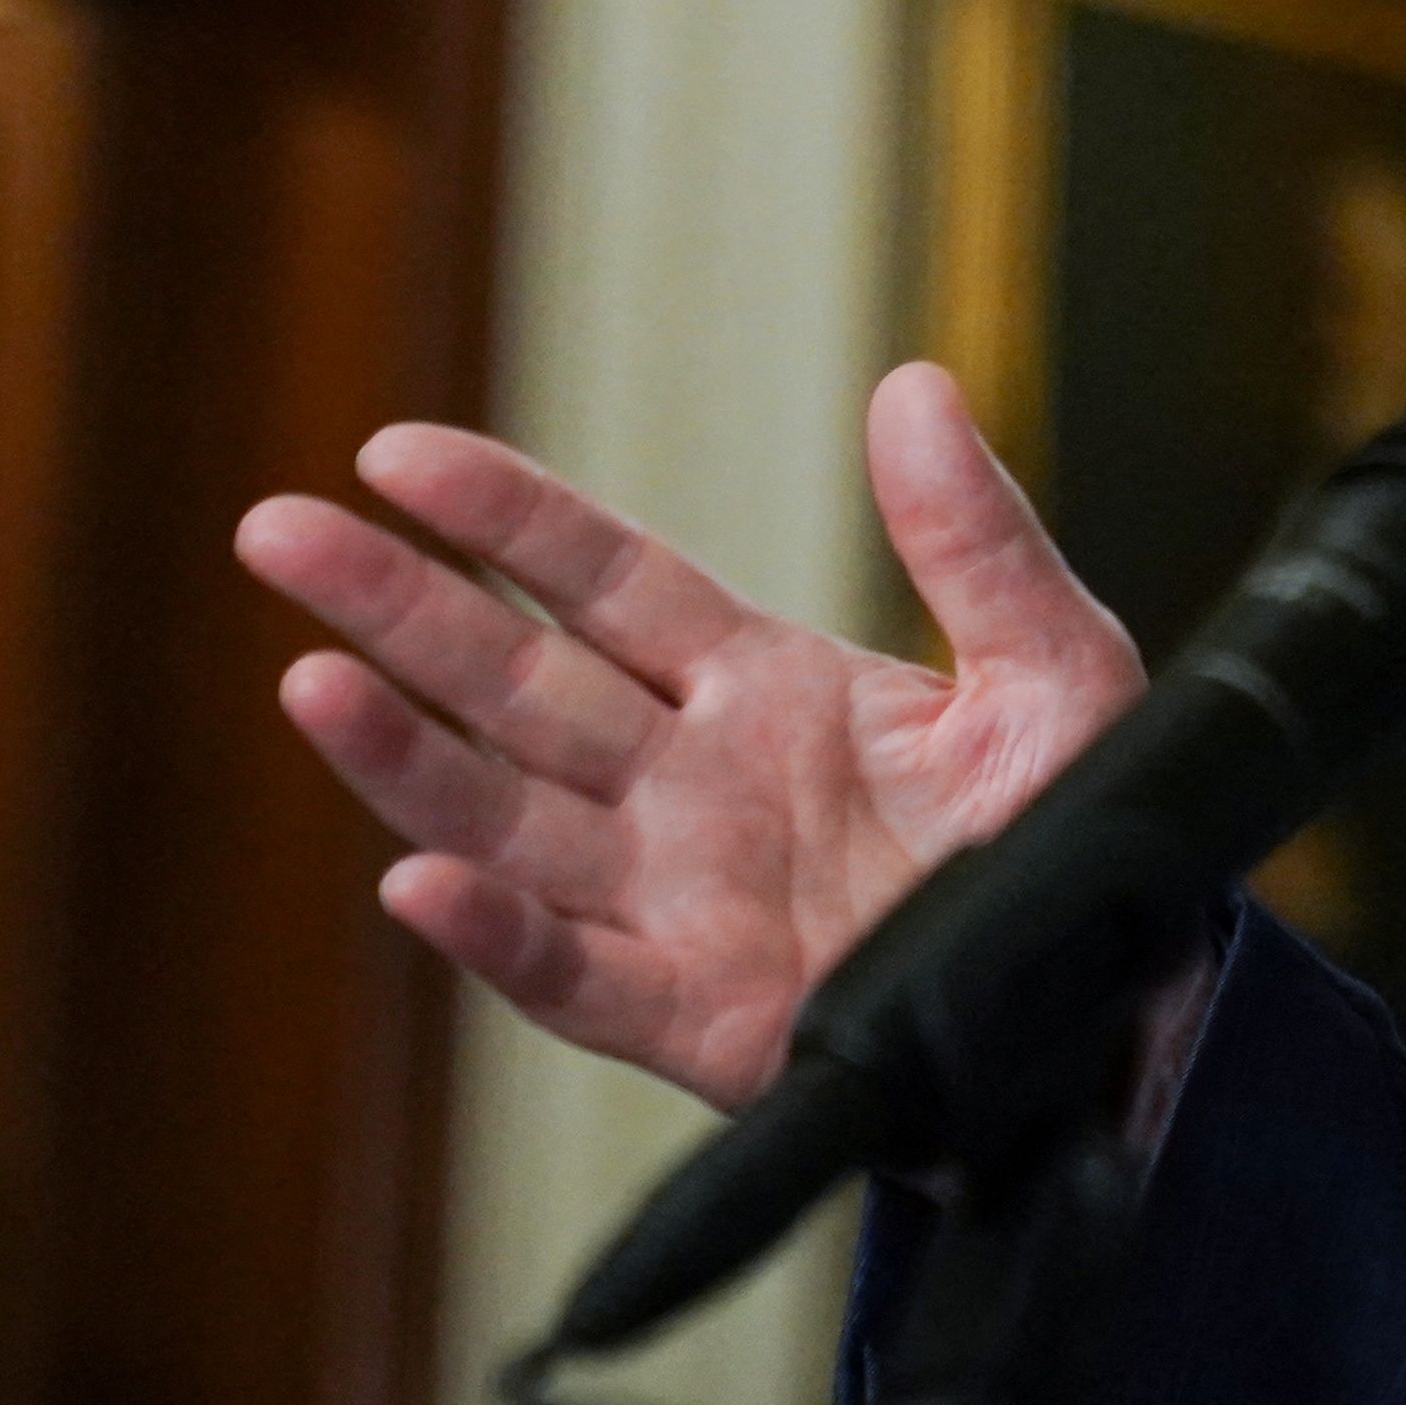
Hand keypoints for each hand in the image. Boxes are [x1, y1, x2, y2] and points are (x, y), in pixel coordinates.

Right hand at [234, 361, 1145, 1113]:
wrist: (1129, 1008)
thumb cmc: (1084, 839)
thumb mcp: (1056, 667)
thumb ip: (978, 541)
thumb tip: (916, 386)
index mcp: (764, 691)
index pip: (604, 585)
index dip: (505, 519)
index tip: (396, 453)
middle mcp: (694, 791)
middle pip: (515, 684)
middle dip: (397, 609)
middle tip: (276, 531)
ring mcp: (684, 904)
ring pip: (510, 822)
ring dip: (408, 759)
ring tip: (310, 681)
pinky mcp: (708, 1018)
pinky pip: (579, 977)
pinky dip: (500, 937)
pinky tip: (424, 880)